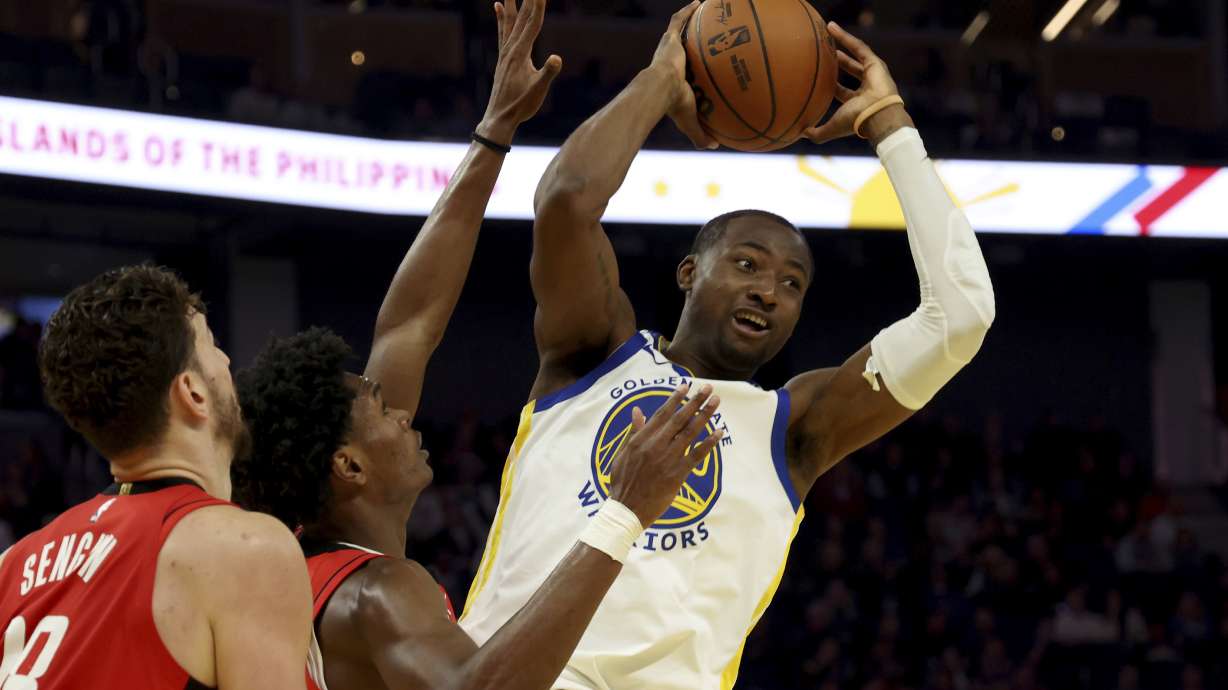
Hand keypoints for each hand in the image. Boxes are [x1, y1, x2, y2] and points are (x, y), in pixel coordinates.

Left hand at [477, 0, 562, 145]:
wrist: (499, 117)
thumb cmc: (521, 106)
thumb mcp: (538, 91)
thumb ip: (548, 74)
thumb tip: (557, 58)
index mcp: (520, 54)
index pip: (532, 24)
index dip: (538, 5)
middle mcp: (510, 49)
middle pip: (521, 18)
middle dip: (527, 0)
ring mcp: (505, 52)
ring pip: (509, 21)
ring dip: (511, 3)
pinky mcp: (503, 58)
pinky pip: (502, 31)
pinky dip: (501, 17)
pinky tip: (497, 6)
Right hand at [608, 383, 723, 527]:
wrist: (626, 509)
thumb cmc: (622, 481)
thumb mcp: (622, 453)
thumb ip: (634, 431)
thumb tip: (637, 411)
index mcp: (641, 439)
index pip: (662, 414)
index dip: (675, 399)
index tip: (686, 386)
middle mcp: (655, 445)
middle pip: (679, 418)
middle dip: (695, 401)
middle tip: (708, 388)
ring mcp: (667, 459)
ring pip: (690, 432)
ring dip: (705, 415)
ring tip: (716, 402)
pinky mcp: (677, 474)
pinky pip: (697, 455)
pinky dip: (709, 443)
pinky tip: (719, 432)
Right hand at [648, 1, 716, 149]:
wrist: (660, 89)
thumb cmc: (674, 106)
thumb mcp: (691, 121)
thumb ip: (701, 134)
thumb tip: (715, 147)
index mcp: (671, 78)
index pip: (681, 70)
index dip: (688, 66)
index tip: (696, 66)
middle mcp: (668, 60)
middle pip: (678, 47)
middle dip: (687, 40)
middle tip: (699, 37)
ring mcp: (668, 48)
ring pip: (679, 30)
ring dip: (687, 20)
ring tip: (700, 10)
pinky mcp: (670, 38)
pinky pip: (680, 20)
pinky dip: (689, 11)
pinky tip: (700, 2)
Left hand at [801, 21, 912, 146]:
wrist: (876, 115)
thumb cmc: (854, 122)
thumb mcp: (832, 128)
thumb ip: (817, 134)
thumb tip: (799, 134)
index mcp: (857, 103)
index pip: (841, 91)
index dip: (830, 83)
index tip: (817, 75)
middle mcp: (866, 88)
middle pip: (850, 69)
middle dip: (837, 60)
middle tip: (823, 51)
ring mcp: (872, 75)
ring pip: (855, 54)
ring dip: (842, 43)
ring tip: (827, 31)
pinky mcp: (876, 64)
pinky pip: (859, 47)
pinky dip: (847, 38)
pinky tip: (833, 29)